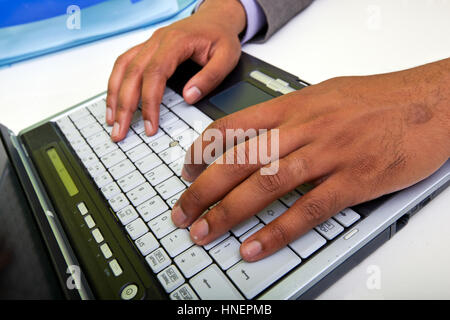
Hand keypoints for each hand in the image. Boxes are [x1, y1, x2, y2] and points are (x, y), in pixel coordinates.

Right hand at [106, 0, 245, 141]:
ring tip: (112, 120)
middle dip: (124, 105)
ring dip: (114, 95)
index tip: (150, 125)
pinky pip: (124, 64)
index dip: (149, 102)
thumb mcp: (227, 57)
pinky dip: (116, 83)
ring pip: (123, 68)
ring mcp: (149, 43)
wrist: (216, 18)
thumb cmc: (220, 36)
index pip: (155, 73)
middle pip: (132, 73)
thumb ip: (210, 77)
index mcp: (176, 42)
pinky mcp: (146, 48)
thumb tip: (189, 97)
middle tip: (120, 131)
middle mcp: (157, 41)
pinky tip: (115, 100)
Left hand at [172, 58, 449, 260]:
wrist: (431, 102)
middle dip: (202, 190)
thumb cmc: (378, 99)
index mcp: (293, 107)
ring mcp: (327, 156)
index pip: (231, 128)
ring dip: (228, 213)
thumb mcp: (323, 96)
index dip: (201, 152)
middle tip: (182, 212)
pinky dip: (277, 232)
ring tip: (204, 232)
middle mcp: (303, 129)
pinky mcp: (352, 181)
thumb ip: (288, 118)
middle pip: (238, 160)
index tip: (186, 171)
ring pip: (264, 185)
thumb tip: (257, 135)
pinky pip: (307, 211)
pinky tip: (254, 247)